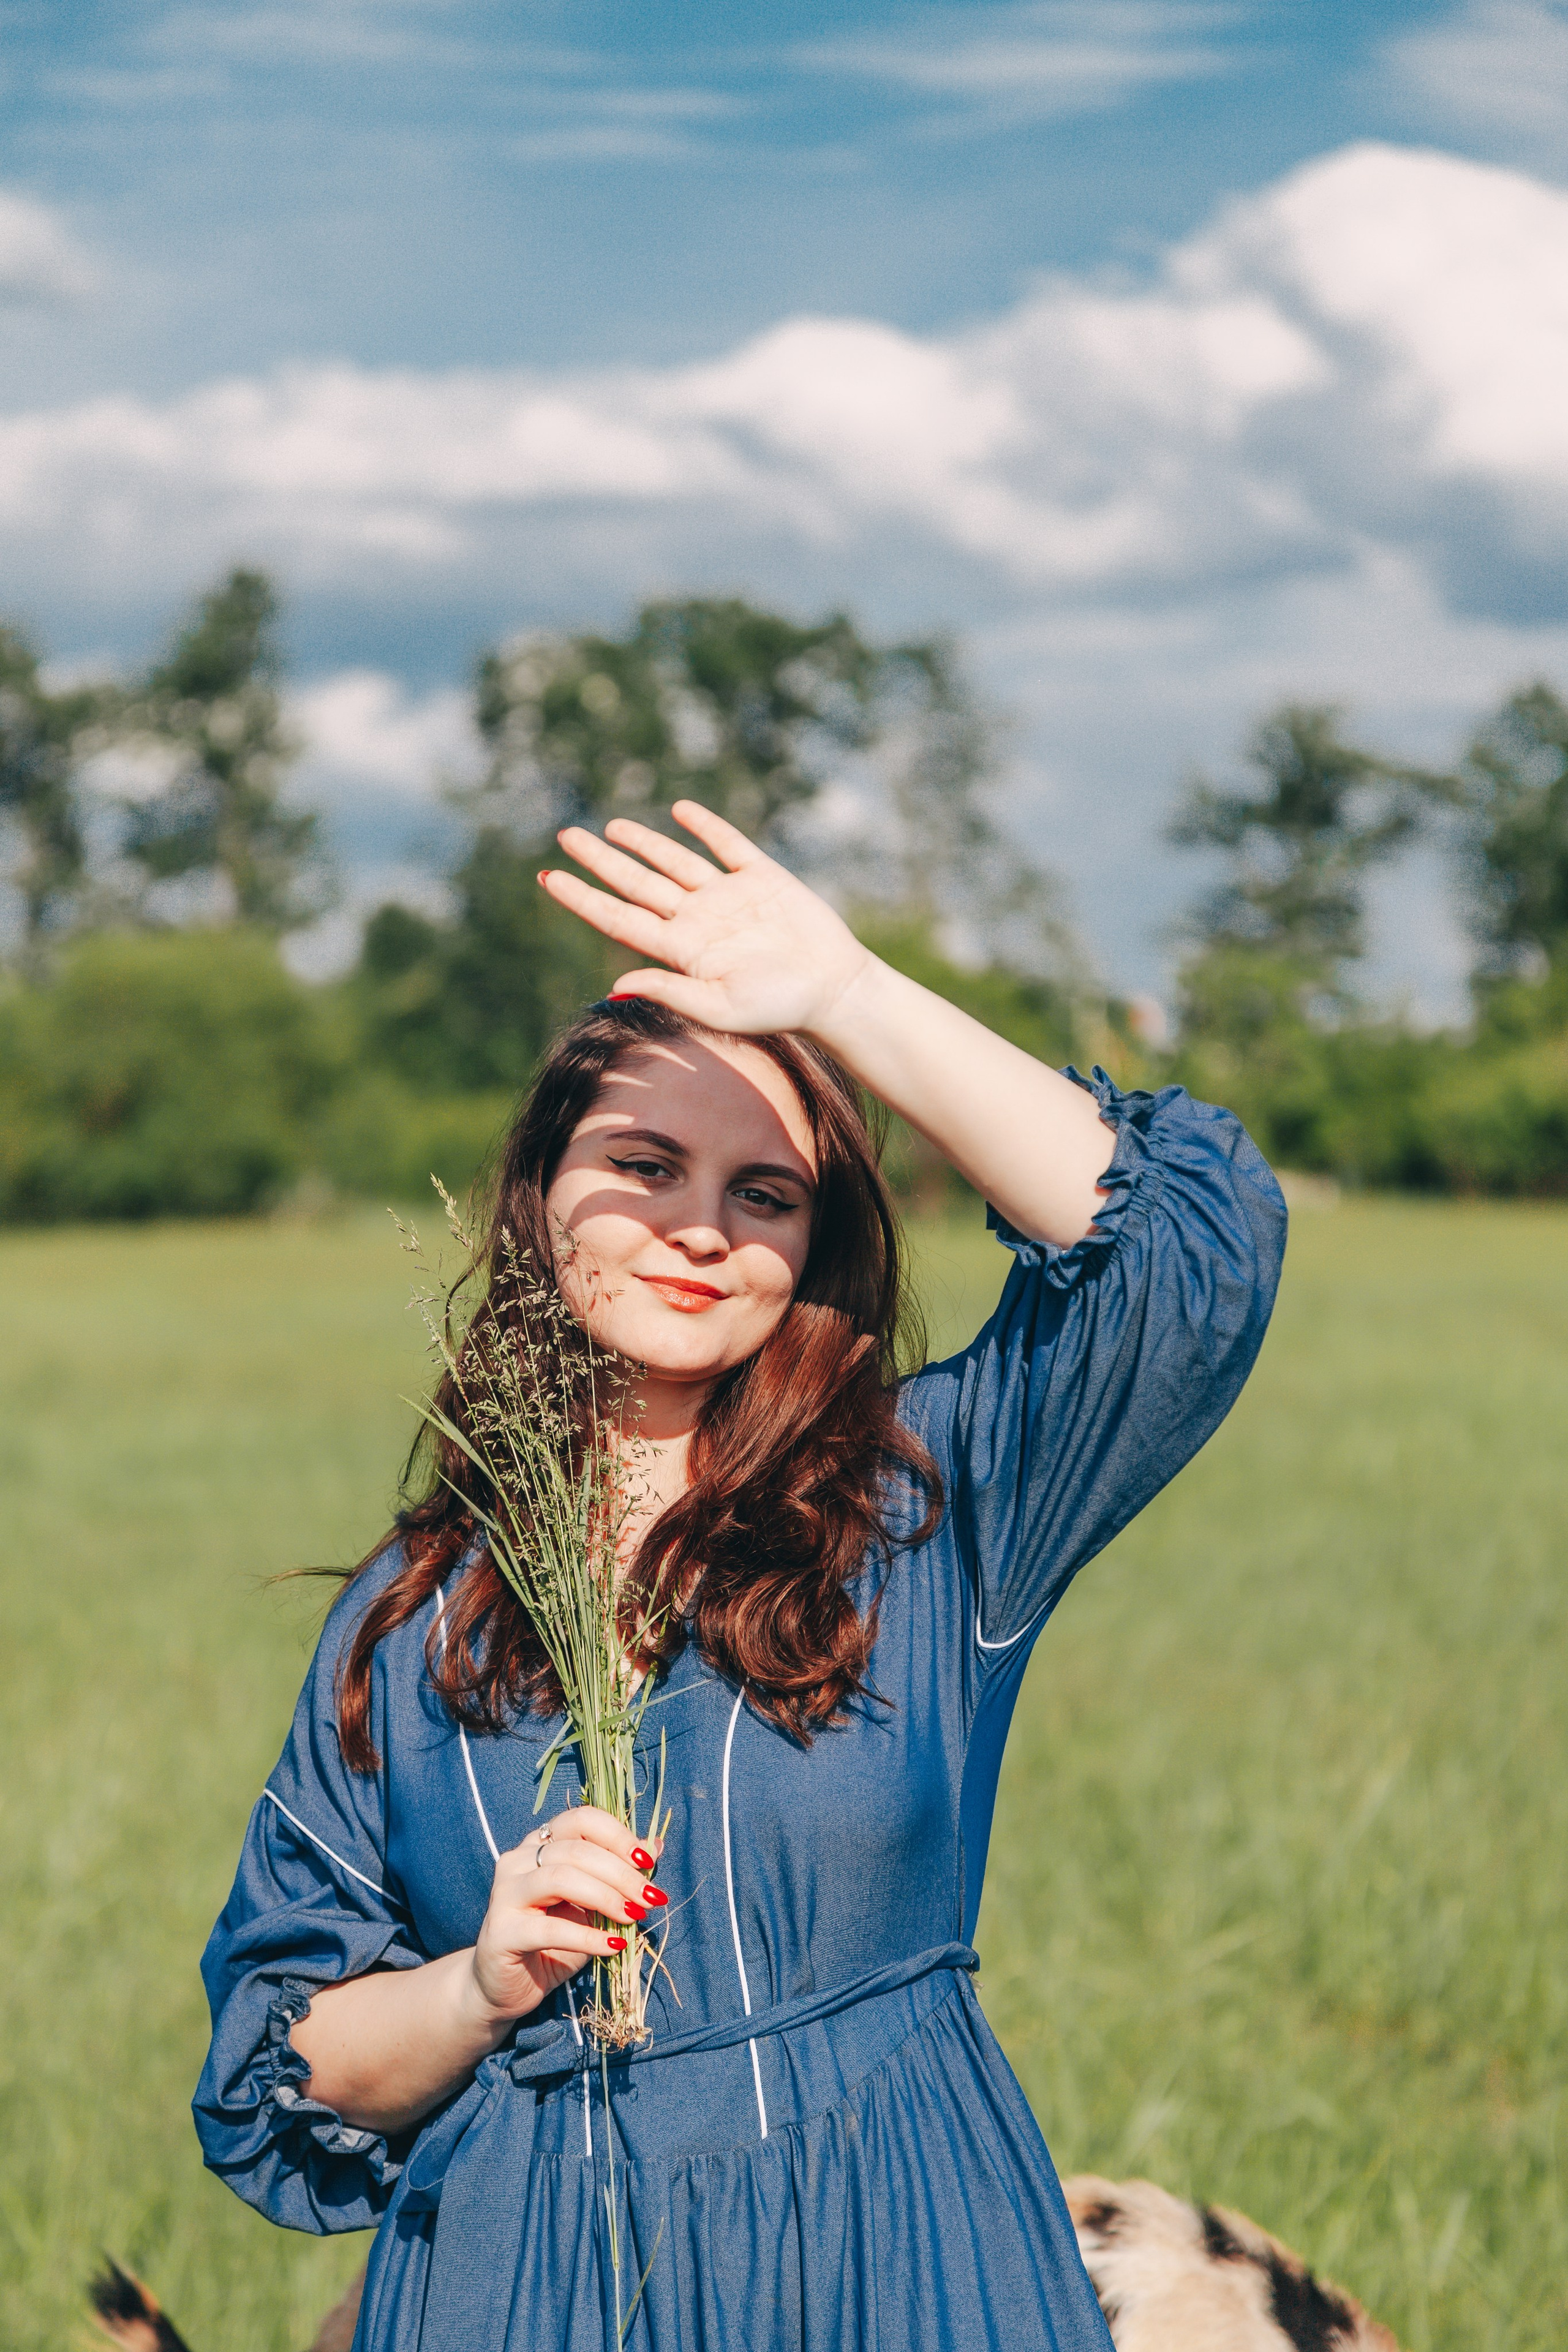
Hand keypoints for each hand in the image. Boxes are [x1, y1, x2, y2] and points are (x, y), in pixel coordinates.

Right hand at [467, 1807, 666, 2025]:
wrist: (507, 1987)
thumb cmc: (554, 1943)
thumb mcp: (592, 1906)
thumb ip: (617, 1875)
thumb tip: (655, 1845)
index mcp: (539, 1844)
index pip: (580, 1820)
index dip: (617, 1835)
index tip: (647, 1861)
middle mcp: (517, 1860)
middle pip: (576, 1850)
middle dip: (621, 1873)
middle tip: (650, 1898)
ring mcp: (505, 1894)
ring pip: (561, 1878)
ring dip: (606, 1897)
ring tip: (634, 1917)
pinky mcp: (502, 1932)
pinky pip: (551, 1928)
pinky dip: (588, 1936)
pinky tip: (613, 1946)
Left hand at [540, 801, 870, 1037]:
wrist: (834, 990)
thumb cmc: (779, 1008)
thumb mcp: (720, 1008)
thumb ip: (670, 992)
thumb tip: (615, 984)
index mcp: (681, 950)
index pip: (619, 918)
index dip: (582, 897)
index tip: (547, 877)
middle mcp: (698, 920)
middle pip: (637, 883)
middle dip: (600, 860)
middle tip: (565, 836)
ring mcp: (728, 897)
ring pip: (674, 862)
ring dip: (643, 843)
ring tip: (611, 828)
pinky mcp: (763, 878)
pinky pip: (727, 845)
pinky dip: (704, 826)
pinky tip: (680, 811)